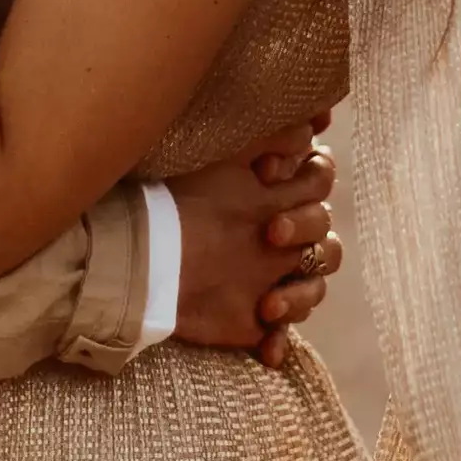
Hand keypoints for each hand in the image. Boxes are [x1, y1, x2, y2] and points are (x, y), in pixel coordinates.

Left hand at [163, 116, 344, 366]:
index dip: (310, 177)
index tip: (269, 175)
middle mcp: (281, 235)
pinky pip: (285, 335)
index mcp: (277, 194)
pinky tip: (268, 348)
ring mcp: (271, 278)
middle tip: (270, 234)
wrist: (136, 256)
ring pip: (315, 288)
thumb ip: (270, 133)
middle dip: (306, 234)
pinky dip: (280, 344)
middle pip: (325, 236)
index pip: (320, 181)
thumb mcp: (222, 157)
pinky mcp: (254, 318)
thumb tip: (317, 112)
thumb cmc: (177, 198)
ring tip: (270, 306)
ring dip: (301, 296)